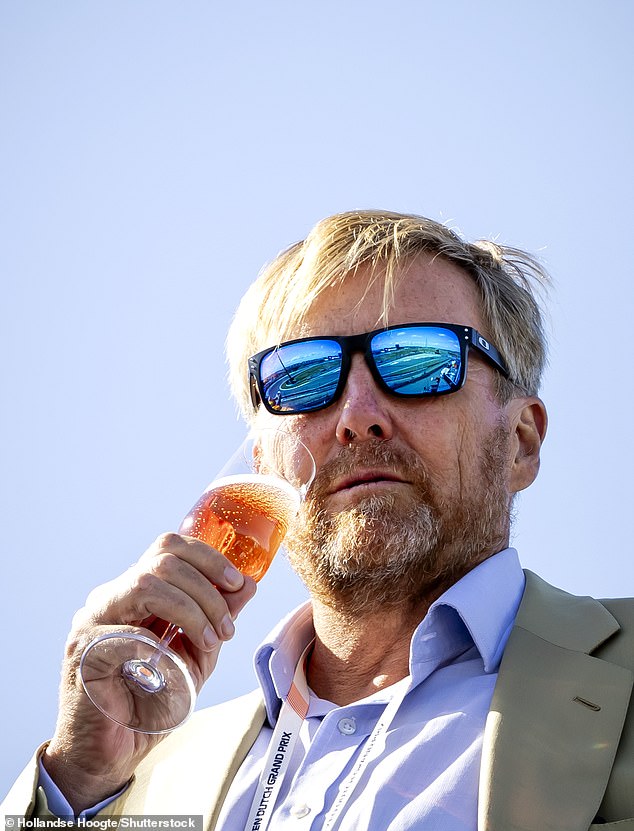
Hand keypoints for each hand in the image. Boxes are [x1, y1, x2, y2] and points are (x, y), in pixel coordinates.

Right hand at [43, 533, 256, 813]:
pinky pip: (127, 629)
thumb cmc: (148, 704)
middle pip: (162, 559)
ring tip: (211, 641)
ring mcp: (92, 620)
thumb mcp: (195, 655)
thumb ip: (217, 619)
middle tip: (227, 625)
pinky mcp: (84, 650)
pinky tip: (174, 664)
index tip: (236, 582)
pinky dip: (160, 643)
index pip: (168, 548)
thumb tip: (247, 585)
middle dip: (207, 588)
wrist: (107, 756)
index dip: (207, 557)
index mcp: (134, 592)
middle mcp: (110, 598)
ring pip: (147, 583)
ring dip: (192, 610)